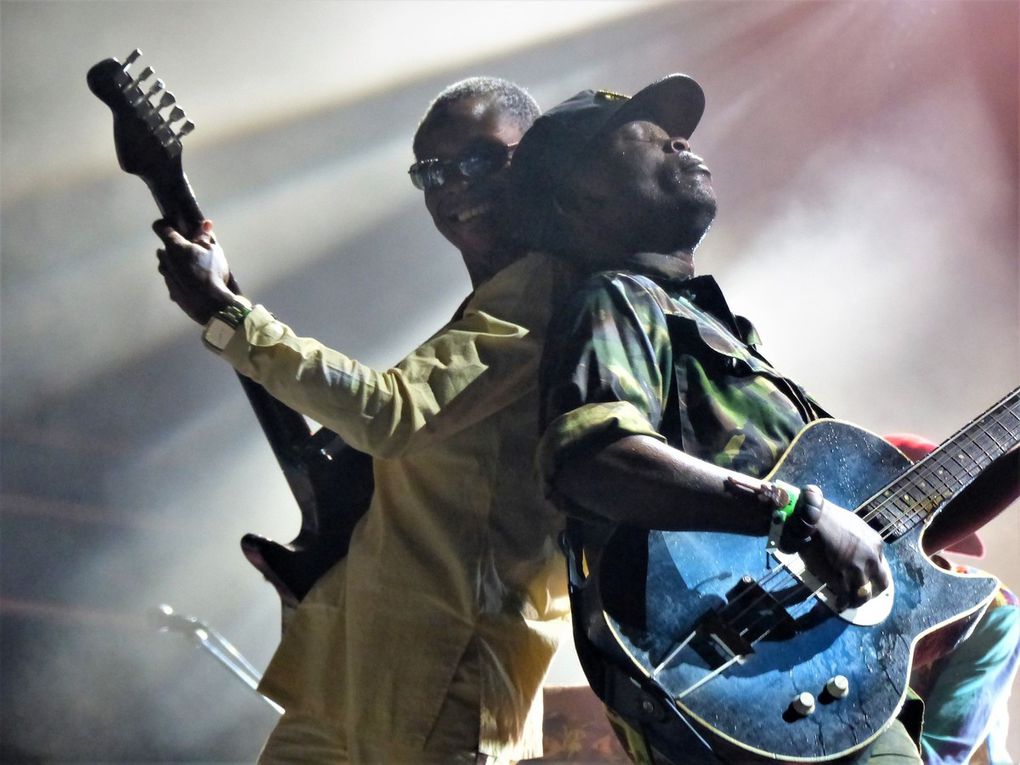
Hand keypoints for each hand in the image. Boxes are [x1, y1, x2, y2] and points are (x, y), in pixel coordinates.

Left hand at [154, 219, 237, 323]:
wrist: (211, 305)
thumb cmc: (213, 273)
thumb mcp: (214, 252)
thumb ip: (206, 237)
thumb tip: (205, 224)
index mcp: (175, 246)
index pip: (160, 228)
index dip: (164, 224)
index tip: (172, 225)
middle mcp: (166, 260)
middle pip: (163, 249)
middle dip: (173, 248)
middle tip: (189, 251)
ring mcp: (167, 277)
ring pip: (166, 266)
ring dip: (174, 264)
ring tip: (191, 269)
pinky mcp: (171, 292)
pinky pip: (173, 282)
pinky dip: (180, 280)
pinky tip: (193, 284)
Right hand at [796, 485, 891, 609]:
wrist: (812, 518)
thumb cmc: (827, 517)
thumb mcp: (852, 524)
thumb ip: (857, 539)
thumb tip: (849, 548)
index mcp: (876, 543)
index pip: (880, 564)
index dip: (870, 572)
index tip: (862, 576)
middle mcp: (871, 558)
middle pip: (881, 583)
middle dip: (873, 591)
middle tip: (862, 594)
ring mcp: (858, 570)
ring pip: (864, 594)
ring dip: (857, 601)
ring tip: (847, 603)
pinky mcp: (843, 578)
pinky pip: (846, 596)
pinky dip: (842, 602)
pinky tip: (837, 604)